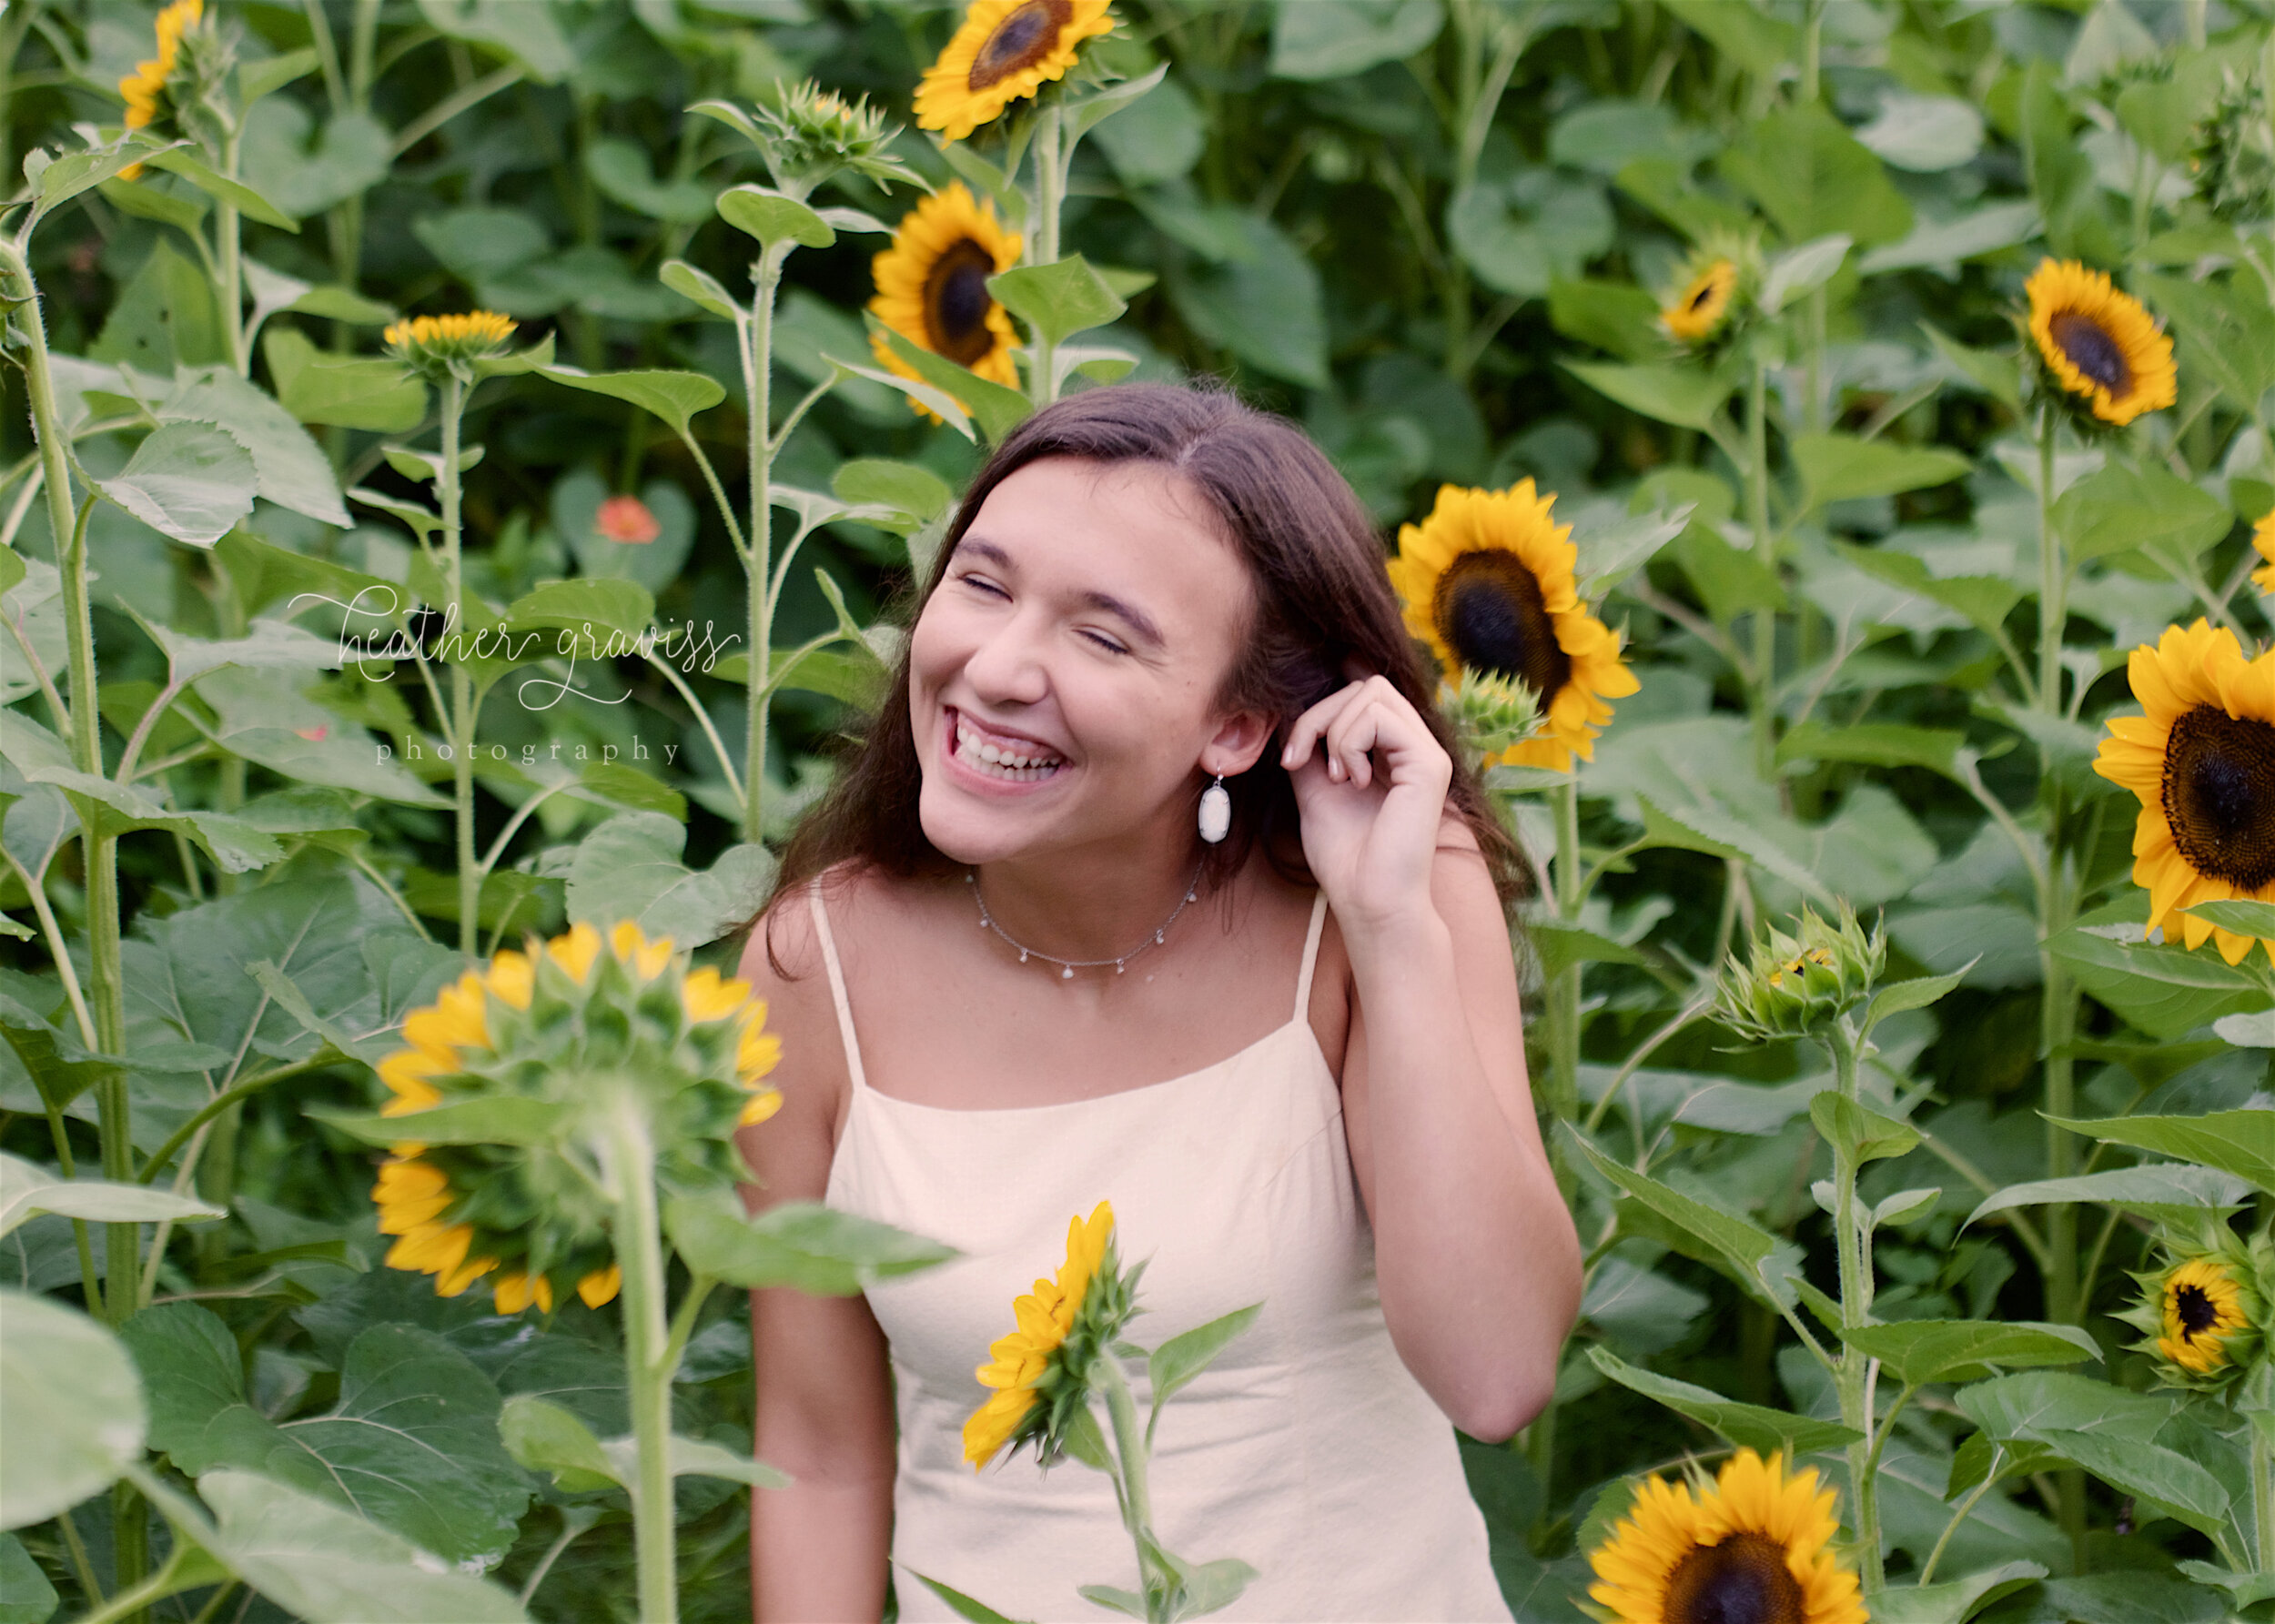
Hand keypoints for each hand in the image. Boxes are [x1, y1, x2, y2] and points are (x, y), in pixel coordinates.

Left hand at [1278, 673, 1452, 932]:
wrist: (1369, 901)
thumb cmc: (1345, 856)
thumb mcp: (1314, 787)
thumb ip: (1310, 746)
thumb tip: (1289, 707)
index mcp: (1393, 752)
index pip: (1360, 694)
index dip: (1320, 709)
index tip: (1292, 756)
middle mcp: (1415, 747)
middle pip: (1366, 684)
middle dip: (1319, 715)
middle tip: (1299, 760)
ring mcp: (1427, 753)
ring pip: (1373, 691)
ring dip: (1333, 729)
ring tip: (1336, 777)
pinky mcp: (1429, 764)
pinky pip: (1380, 717)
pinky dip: (1350, 743)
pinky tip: (1353, 781)